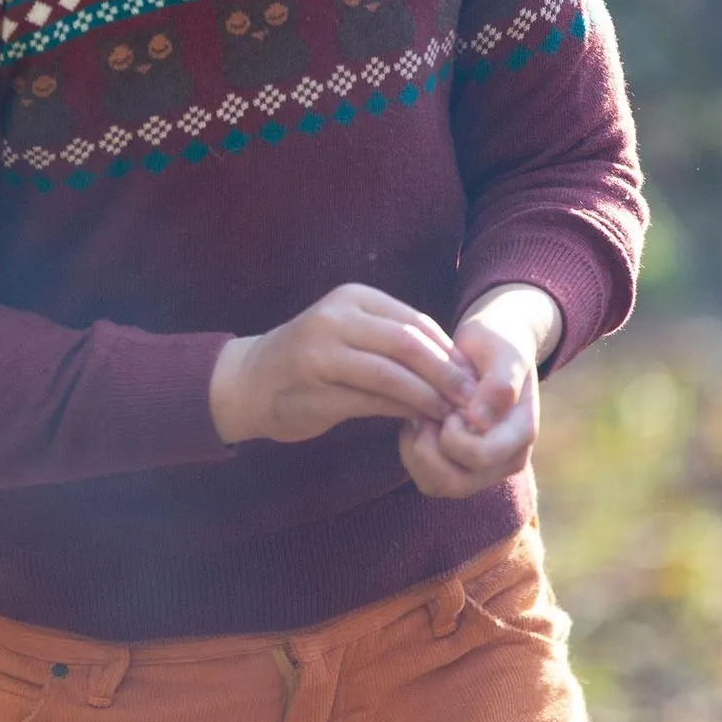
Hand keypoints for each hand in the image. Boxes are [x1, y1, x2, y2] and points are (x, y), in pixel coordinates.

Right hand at [209, 283, 477, 445]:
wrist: (250, 380)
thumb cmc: (312, 357)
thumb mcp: (350, 331)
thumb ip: (394, 340)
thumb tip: (455, 365)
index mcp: (351, 298)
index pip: (414, 321)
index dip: (448, 350)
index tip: (471, 376)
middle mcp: (335, 319)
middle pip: (407, 344)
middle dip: (445, 374)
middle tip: (471, 399)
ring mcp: (321, 354)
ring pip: (391, 375)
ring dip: (427, 397)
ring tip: (450, 414)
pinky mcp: (315, 390)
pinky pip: (370, 401)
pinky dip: (400, 412)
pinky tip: (417, 422)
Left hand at [397, 284, 558, 498]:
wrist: (490, 347)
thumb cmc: (497, 344)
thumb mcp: (502, 351)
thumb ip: (498, 383)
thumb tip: (478, 421)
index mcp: (521, 434)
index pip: (479, 456)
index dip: (453, 432)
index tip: (451, 401)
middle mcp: (505, 460)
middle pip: (454, 482)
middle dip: (430, 445)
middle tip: (431, 408)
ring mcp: (483, 470)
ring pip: (437, 485)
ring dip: (419, 450)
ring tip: (424, 414)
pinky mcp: (461, 469)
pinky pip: (426, 480)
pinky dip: (413, 453)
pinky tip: (419, 422)